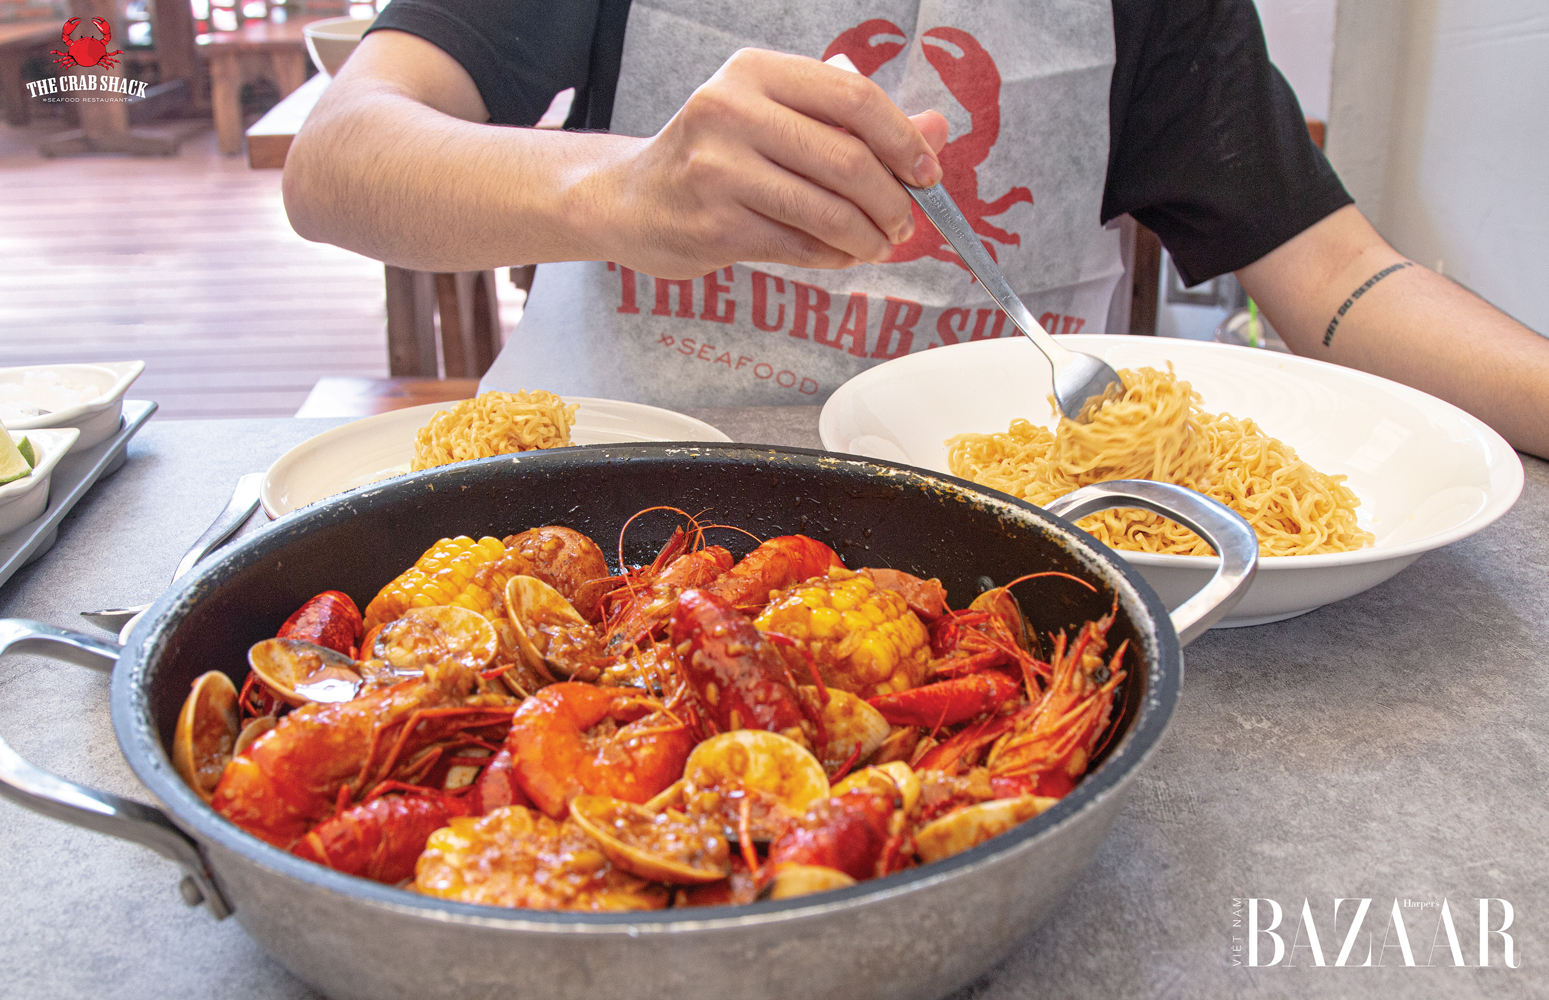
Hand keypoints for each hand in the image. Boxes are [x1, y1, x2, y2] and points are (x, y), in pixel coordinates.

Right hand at [592, 48, 947, 278]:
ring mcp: (719, 170)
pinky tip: (842, 254)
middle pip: (847, 158)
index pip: (854, 97)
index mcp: (755, 73)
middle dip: (893, 199)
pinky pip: (801, 245)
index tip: (927, 172)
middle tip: (908, 221)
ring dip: (870, 236)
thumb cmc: (712, 157)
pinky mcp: (716, 226)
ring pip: (828, 210)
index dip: (903, 139)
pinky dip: (835, 256)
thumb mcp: (776, 120)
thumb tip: (934, 131)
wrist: (630, 201)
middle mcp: (732, 112)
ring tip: (881, 244)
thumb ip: (851, 124)